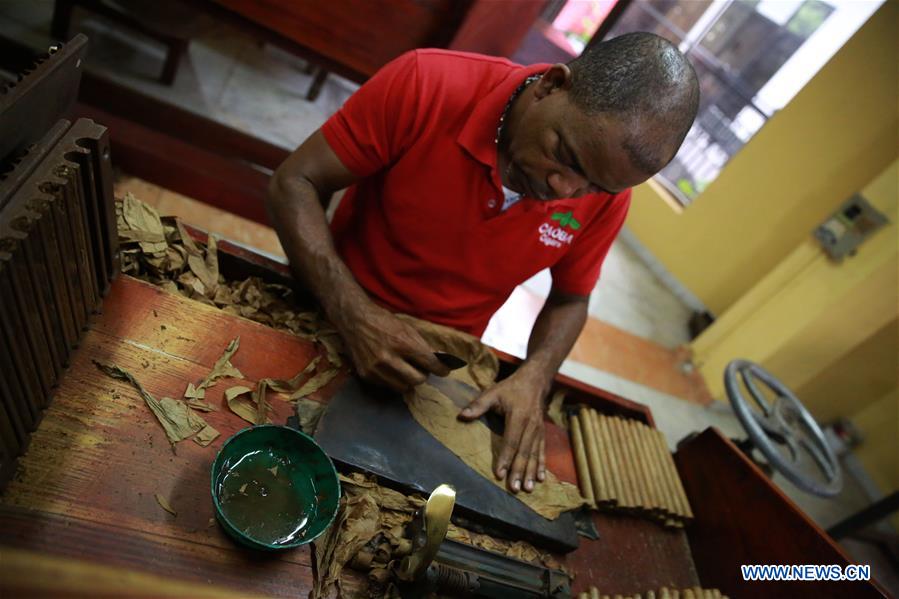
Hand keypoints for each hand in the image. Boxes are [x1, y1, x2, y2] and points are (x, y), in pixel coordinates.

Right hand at [337, 302, 448, 390]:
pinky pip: (388, 385)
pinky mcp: (366, 375)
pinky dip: (393, 379)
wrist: (355, 320)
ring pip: (403, 387)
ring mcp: (376, 369)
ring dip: (408, 380)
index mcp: (402, 343)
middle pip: (417, 380)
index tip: (444, 371)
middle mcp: (389, 358)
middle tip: (422, 369)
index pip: (429, 363)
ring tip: (406, 369)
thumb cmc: (384, 321)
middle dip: (423, 375)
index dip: (440, 369)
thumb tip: (440, 360)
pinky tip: (391, 369)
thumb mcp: (407, 328)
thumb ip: (423, 346)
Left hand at [457, 368, 548, 492]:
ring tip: (527, 488)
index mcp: (518, 416)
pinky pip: (542, 451)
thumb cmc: (510, 388)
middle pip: (524, 451)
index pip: (511, 441)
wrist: (535, 381)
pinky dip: (542, 465)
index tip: (500, 474)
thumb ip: (478, 405)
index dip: (505, 458)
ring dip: (530, 472)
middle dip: (519, 471)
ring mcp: (538, 430)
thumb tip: (461, 416)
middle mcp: (530, 425)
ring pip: (534, 454)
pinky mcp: (542, 432)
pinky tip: (540, 478)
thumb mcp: (492, 393)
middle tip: (514, 488)